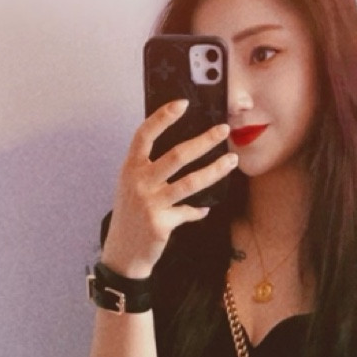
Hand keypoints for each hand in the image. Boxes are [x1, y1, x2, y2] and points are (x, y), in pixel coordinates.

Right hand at [101, 99, 237, 277]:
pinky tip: (204, 210)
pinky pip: (189, 212)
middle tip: (223, 131)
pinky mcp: (161, 222)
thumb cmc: (131, 216)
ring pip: (191, 182)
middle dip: (204, 141)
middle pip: (177, 155)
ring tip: (232, 161)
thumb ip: (151, 170)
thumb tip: (186, 153)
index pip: (145, 135)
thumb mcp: (133, 187)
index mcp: (130, 168)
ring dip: (215, 170)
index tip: (182, 103)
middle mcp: (139, 182)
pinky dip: (199, 211)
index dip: (162, 117)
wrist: (123, 253)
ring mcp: (150, 203)